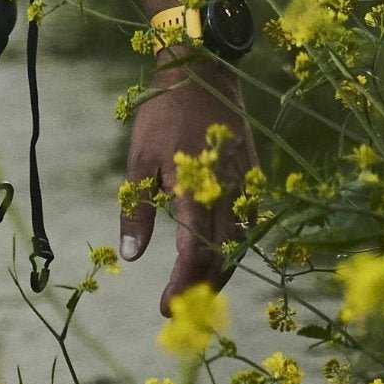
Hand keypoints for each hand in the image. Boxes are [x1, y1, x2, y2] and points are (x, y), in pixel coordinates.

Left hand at [119, 61, 250, 309]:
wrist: (203, 72)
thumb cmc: (164, 115)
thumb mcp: (138, 161)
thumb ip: (136, 211)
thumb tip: (130, 257)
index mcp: (195, 190)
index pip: (192, 254)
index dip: (181, 286)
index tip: (166, 310)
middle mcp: (225, 194)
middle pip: (219, 258)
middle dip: (199, 289)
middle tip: (177, 310)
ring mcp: (244, 187)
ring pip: (237, 245)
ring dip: (218, 273)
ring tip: (195, 291)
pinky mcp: (253, 179)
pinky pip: (248, 224)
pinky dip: (234, 247)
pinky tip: (218, 256)